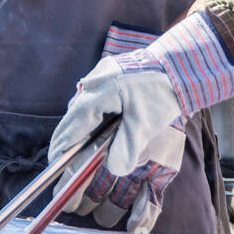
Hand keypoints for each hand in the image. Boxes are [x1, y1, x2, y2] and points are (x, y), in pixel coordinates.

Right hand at [49, 14, 233, 232]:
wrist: (178, 64)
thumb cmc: (161, 92)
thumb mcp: (144, 125)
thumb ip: (126, 148)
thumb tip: (113, 169)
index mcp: (96, 95)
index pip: (71, 127)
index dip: (62, 147)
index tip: (55, 163)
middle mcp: (92, 85)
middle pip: (73, 117)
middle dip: (69, 140)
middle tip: (64, 159)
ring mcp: (99, 77)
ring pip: (83, 109)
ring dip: (82, 128)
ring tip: (80, 147)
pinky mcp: (109, 76)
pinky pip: (94, 100)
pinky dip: (94, 117)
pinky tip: (100, 127)